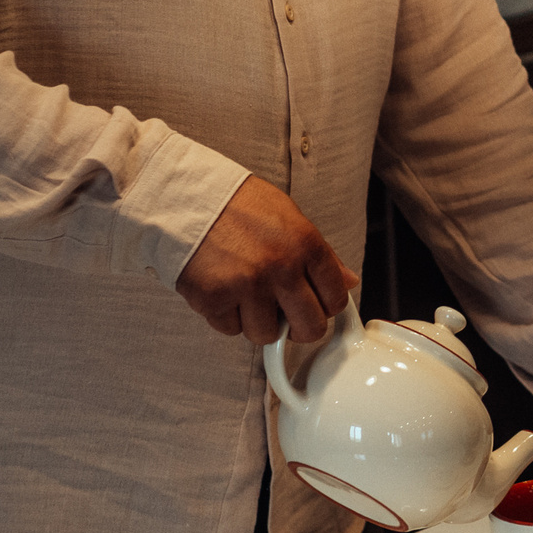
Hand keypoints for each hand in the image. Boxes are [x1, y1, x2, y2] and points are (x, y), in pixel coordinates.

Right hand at [177, 174, 355, 345]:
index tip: (318, 306)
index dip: (327, 307)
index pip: (335, 297)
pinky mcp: (215, 300)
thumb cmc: (237, 204)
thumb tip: (348, 281)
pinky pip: (230, 329)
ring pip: (267, 335)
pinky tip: (223, 290)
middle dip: (301, 329)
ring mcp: (247, 286)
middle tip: (289, 319)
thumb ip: (321, 253)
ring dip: (259, 323)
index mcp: (305, 244)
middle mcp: (281, 268)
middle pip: (309, 327)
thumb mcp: (289, 216)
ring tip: (248, 297)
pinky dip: (227, 316)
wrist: (185, 197)